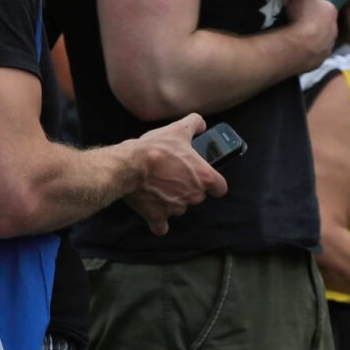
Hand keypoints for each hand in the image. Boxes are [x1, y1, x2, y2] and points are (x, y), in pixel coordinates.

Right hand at [124, 114, 227, 235]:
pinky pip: (161, 226)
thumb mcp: (178, 129)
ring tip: (157, 184)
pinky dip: (158, 220)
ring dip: (171, 200)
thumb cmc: (155, 149)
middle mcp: (194, 197)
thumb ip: (195, 124)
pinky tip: (153, 210)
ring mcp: (176, 209)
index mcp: (205, 178)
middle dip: (186, 188)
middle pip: (197, 197)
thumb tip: (201, 125)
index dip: (212, 182)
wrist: (129, 165)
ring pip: (179, 207)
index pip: (220, 188)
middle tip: (171, 174)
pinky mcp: (158, 217)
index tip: (202, 177)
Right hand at [284, 0, 337, 72]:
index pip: (321, 6)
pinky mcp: (321, 59)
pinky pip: (314, 52)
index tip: (298, 8)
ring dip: (310, 38)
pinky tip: (296, 49)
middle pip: (322, 23)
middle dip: (312, 23)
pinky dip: (307, 51)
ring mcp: (329, 45)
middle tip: (296, 22)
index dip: (310, 6)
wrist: (299, 46)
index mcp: (331, 10)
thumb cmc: (302, 17)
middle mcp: (335, 28)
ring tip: (295, 37)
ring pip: (319, 38)